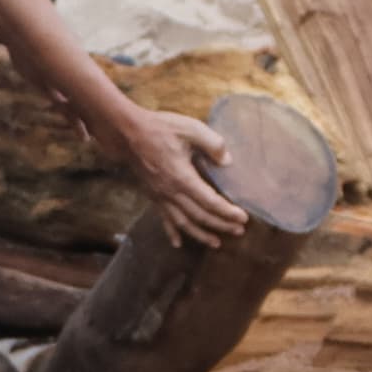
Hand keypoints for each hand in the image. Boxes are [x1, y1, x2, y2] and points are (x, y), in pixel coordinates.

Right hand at [122, 107, 242, 245]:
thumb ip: (212, 144)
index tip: (243, 218)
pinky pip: (163, 219)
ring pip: (182, 223)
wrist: (127, 132)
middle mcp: (171, 192)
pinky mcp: (152, 195)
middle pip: (199, 216)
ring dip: (200, 235)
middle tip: (239, 231)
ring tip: (216, 243)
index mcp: (182, 177)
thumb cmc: (160, 128)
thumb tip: (227, 162)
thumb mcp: (191, 128)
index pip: (210, 201)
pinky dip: (172, 232)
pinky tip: (178, 243)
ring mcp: (160, 196)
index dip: (227, 212)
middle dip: (221, 225)